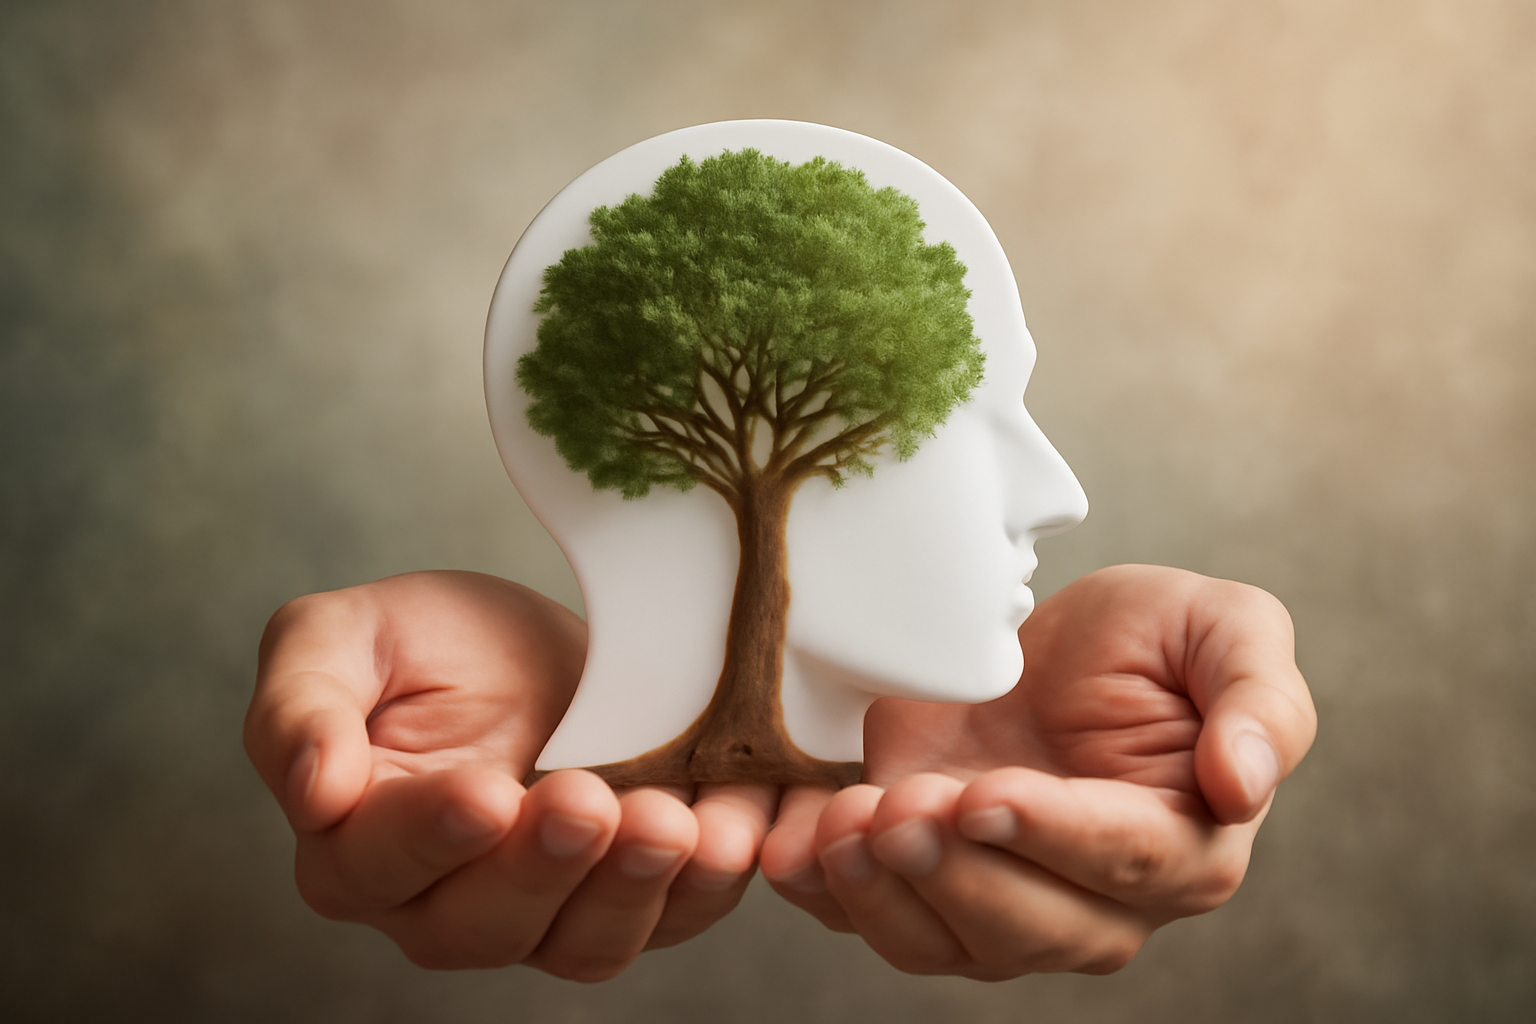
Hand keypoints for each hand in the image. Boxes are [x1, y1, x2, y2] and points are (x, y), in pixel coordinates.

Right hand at [244, 570, 774, 978]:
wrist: (546, 650)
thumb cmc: (435, 645)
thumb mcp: (345, 636)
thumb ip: (301, 703)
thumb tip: (310, 789)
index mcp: (357, 843)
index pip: (378, 861)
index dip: (431, 836)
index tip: (484, 793)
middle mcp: (443, 904)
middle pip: (484, 923)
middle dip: (542, 867)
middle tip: (587, 802)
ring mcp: (544, 914)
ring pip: (580, 943)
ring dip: (631, 889)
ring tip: (671, 823)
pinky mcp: (629, 900)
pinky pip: (668, 920)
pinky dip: (703, 886)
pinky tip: (728, 832)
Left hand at [760, 564, 1316, 978]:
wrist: (1044, 643)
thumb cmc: (1148, 638)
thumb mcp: (1226, 629)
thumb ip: (1259, 702)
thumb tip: (1249, 785)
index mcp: (1182, 846)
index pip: (1123, 862)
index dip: (1051, 835)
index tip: (985, 793)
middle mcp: (1095, 903)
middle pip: (1029, 925)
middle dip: (956, 871)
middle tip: (900, 809)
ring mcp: (1001, 903)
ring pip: (944, 942)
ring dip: (886, 892)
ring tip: (843, 821)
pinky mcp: (925, 886)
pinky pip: (873, 918)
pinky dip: (825, 892)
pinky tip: (792, 844)